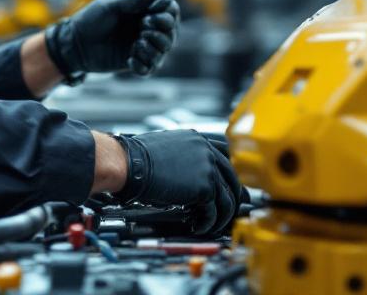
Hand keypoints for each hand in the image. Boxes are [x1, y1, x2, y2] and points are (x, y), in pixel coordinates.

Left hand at [44, 0, 177, 80]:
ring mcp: (141, 44)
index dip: (167, 12)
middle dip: (162, 32)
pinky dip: (143, 65)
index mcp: (142, 8)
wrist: (74, 45)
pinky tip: (129, 60)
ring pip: (164, 50)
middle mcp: (146, 26)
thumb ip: (133, 0)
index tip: (151, 15)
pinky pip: (150, 68)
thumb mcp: (109, 5)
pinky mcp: (135, 61)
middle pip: (171, 31)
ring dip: (155, 48)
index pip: (169, 8)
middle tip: (144, 29)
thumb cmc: (89, 20)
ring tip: (137, 45)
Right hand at [111, 130, 241, 236]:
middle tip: (234, 210)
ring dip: (222, 216)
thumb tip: (189, 175)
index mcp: (198, 139)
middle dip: (235, 196)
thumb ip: (185, 156)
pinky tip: (199, 227)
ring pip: (227, 198)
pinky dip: (209, 223)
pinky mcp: (204, 187)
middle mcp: (207, 151)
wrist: (130, 164)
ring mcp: (208, 168)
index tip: (234, 185)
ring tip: (212, 225)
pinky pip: (215, 211)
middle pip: (232, 177)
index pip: (226, 154)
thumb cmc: (138, 157)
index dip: (232, 172)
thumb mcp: (167, 148)